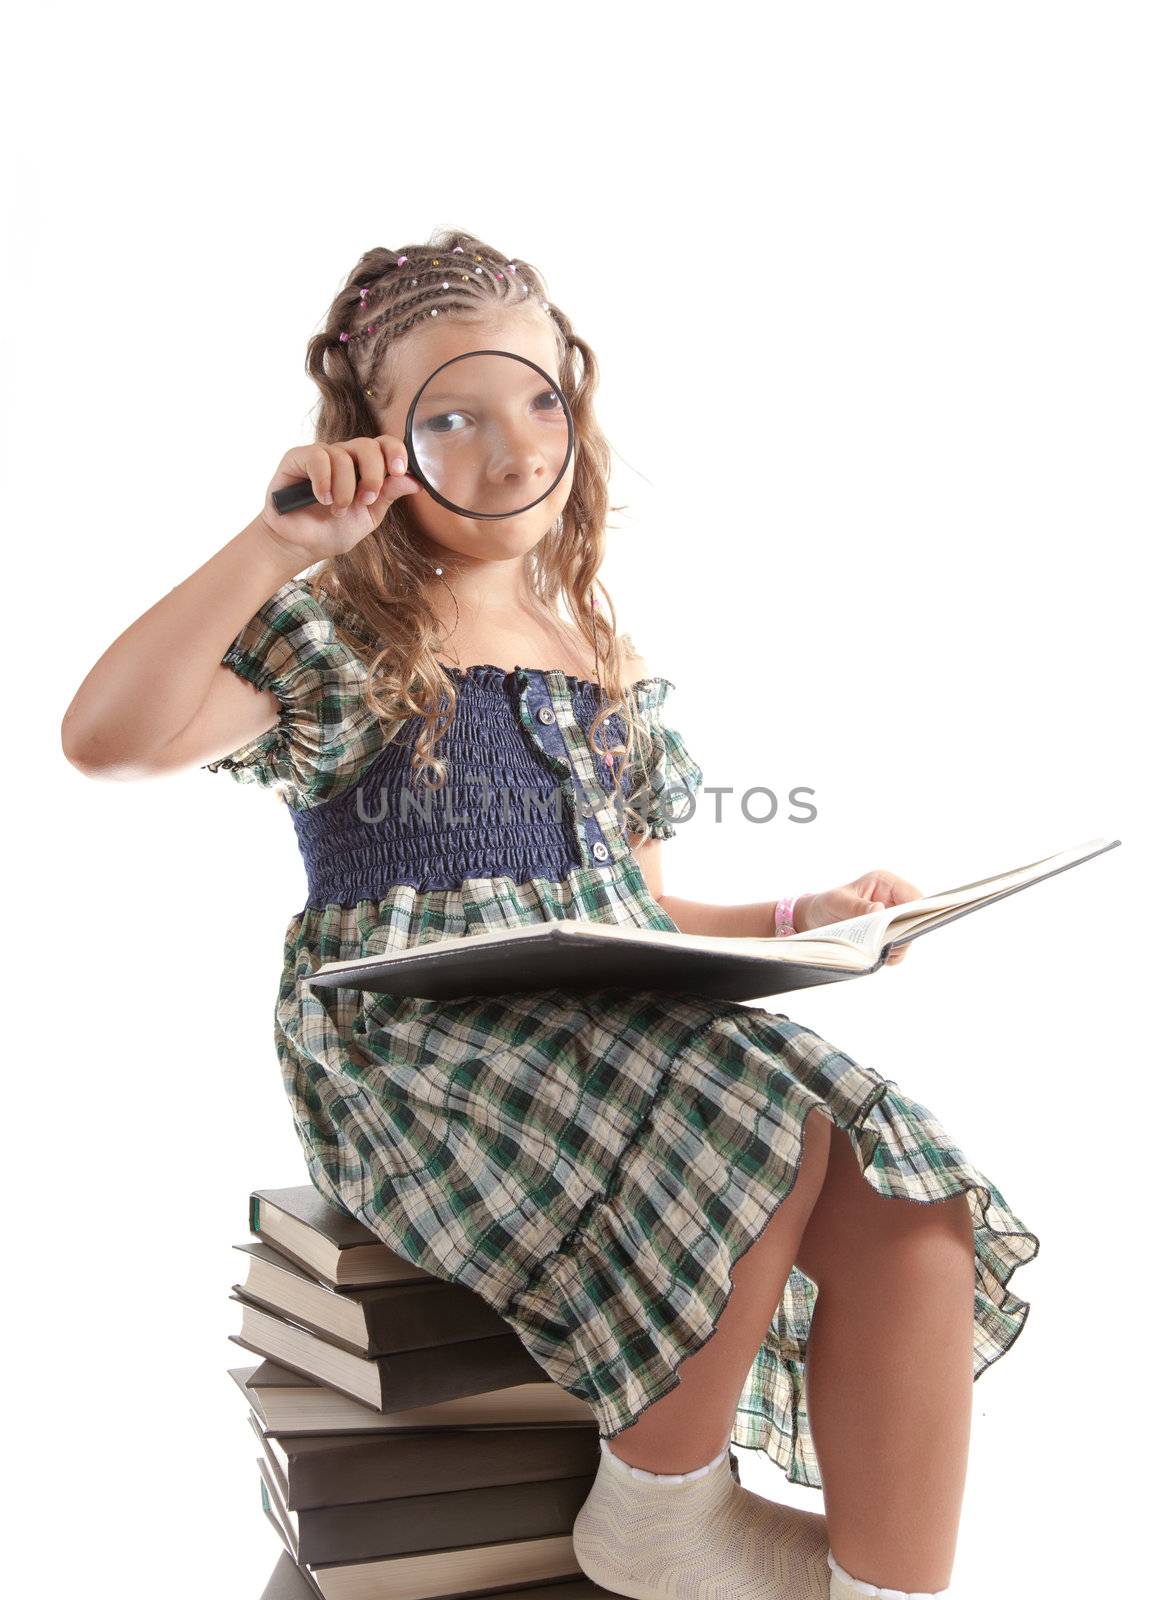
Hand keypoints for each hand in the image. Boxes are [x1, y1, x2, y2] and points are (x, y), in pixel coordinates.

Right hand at [258, 434, 421, 565]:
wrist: (300, 545)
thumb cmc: (332, 531)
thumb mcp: (368, 516)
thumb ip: (388, 496)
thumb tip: (415, 481)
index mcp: (363, 467)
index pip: (384, 445)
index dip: (395, 452)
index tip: (399, 471)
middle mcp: (343, 456)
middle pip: (367, 445)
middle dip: (372, 475)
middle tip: (366, 500)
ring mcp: (321, 456)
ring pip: (343, 456)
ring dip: (345, 490)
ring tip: (337, 510)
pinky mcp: (297, 458)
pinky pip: (318, 458)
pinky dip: (323, 481)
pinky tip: (322, 498)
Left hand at [795, 868, 922, 966]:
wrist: (815, 920)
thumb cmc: (826, 904)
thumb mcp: (837, 902)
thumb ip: (856, 907)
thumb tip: (879, 911)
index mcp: (885, 883)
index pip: (913, 896)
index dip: (916, 911)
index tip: (904, 925)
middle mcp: (893, 900)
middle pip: (915, 918)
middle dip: (904, 932)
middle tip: (887, 942)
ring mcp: (892, 920)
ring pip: (909, 936)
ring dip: (896, 946)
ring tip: (876, 949)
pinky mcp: (888, 936)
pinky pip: (899, 950)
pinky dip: (890, 956)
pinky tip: (875, 955)